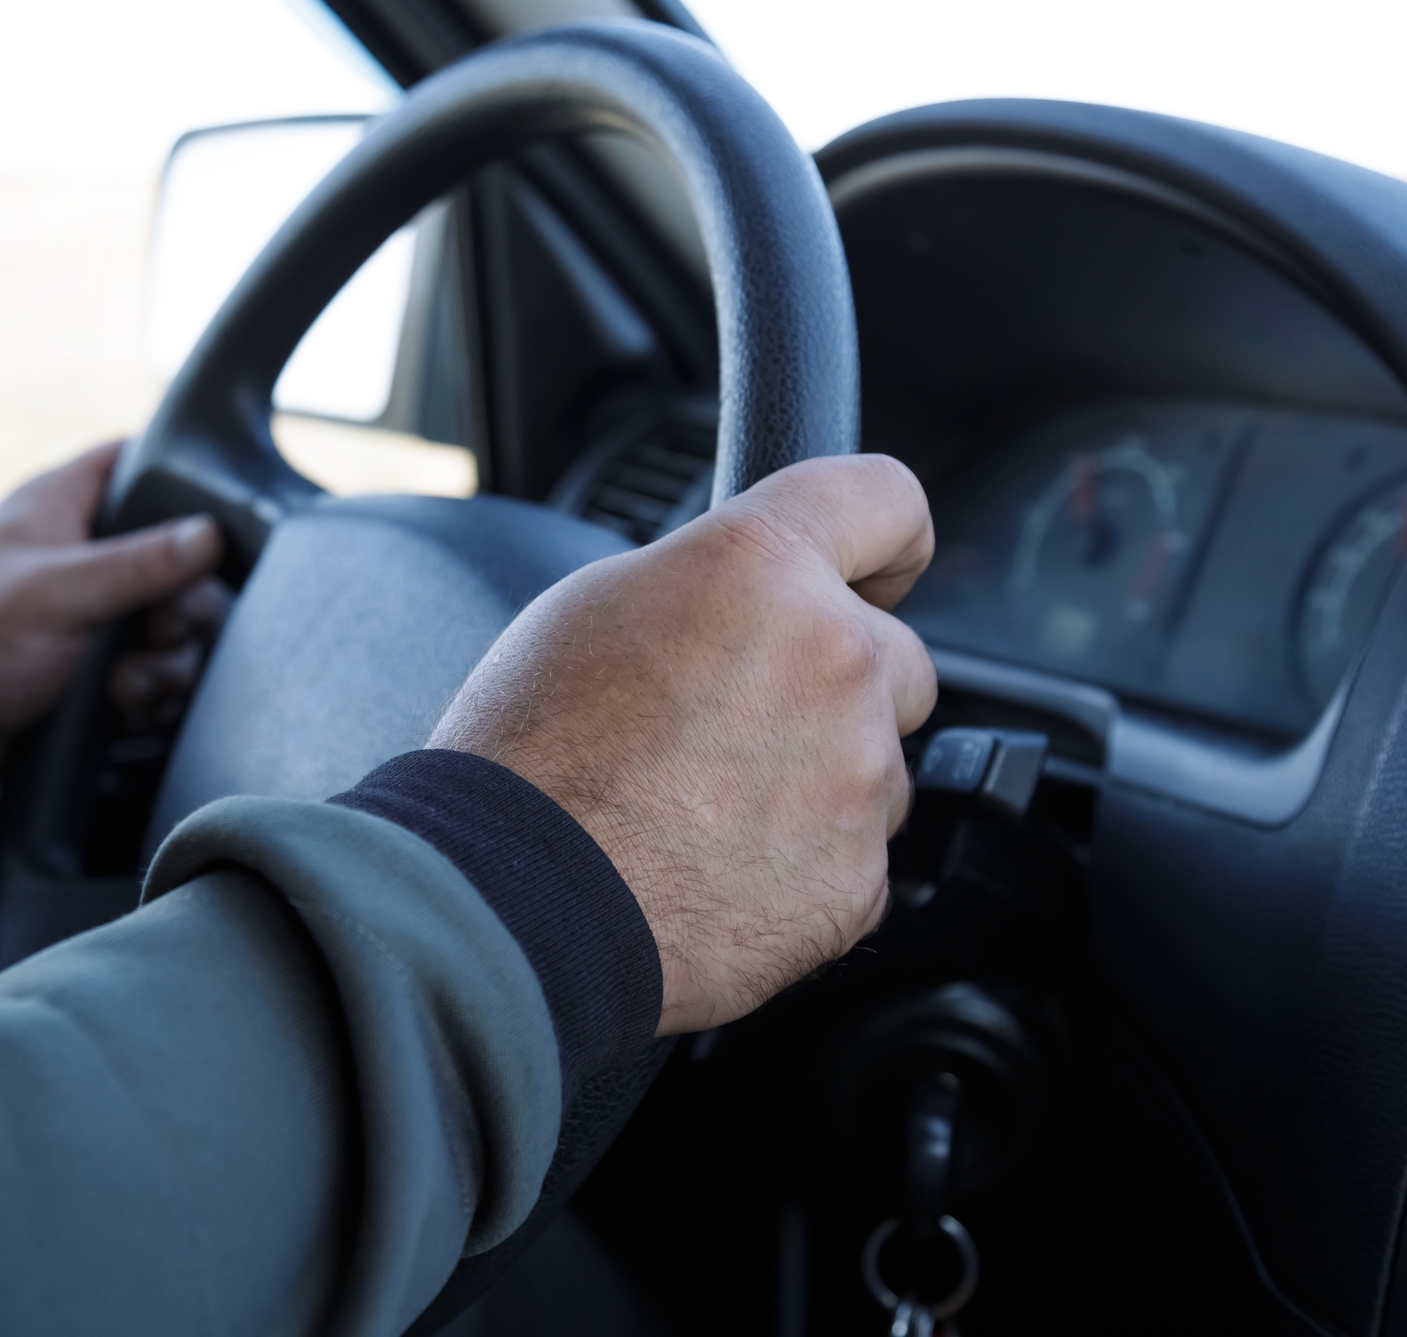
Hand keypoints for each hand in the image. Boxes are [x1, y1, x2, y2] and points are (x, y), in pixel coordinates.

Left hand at [0, 442, 226, 785]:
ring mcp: (103, 614)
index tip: (215, 524)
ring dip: (171, 660)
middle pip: (186, 561)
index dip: (185, 483)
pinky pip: (164, 673)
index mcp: (67, 505)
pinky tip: (128, 706)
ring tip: (133, 682)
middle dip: (188, 606)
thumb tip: (210, 535)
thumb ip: (136, 563)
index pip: (142, 463)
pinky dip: (156, 694)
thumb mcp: (51, 592)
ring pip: (181, 626)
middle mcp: (91, 555)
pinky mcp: (109, 667)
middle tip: (163, 629)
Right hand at [430, 454, 936, 1034]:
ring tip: (708, 810)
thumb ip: (718, 585)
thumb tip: (760, 603)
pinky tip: (718, 869)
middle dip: (837, 683)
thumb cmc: (527, 757)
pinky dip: (806, 866)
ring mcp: (857, 778)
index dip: (884, 539)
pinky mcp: (858, 882)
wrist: (512, 909)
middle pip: (894, 655)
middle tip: (738, 725)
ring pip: (879, 767)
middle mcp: (833, 658)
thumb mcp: (600, 605)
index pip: (886, 499)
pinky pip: (855, 859)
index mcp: (763, 568)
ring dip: (825, 779)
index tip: (880, 567)